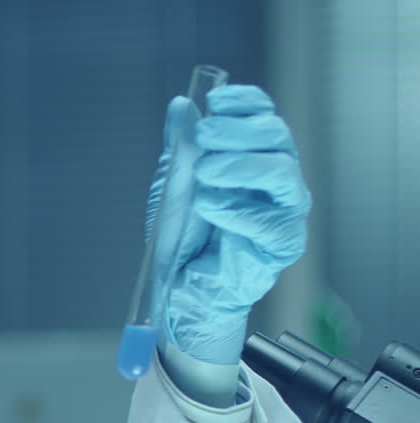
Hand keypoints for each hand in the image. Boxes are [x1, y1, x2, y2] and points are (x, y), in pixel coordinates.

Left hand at [144, 84, 310, 366]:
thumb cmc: (183, 233)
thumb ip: (180, 146)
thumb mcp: (174, 183)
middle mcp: (277, 176)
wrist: (179, 284)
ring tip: (204, 175)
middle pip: (276, 136)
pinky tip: (210, 208)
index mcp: (253, 155)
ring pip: (281, 171)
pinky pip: (272, 220)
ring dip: (240, 166)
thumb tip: (182, 105)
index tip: (215, 99)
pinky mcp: (285, 243)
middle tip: (203, 136)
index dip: (244, 102)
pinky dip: (237, 210)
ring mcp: (285, 209)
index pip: (263, 115)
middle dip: (237, 131)